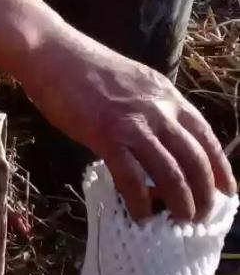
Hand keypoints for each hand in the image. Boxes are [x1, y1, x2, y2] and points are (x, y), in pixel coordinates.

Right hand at [0, 0, 234, 220]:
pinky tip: (140, 215)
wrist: (52, 53)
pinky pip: (132, 179)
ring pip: (172, 174)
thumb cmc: (84, 67)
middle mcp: (158, 109)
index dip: (220, 168)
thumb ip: (150, 108)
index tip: (228, 191)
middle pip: (195, 160)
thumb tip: (158, 142)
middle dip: (204, 194)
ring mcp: (134, 123)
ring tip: (180, 221)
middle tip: (201, 215)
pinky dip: (140, 202)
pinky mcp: (107, 135)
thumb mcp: (133, 83)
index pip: (206, 136)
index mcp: (166, 94)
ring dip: (181, 203)